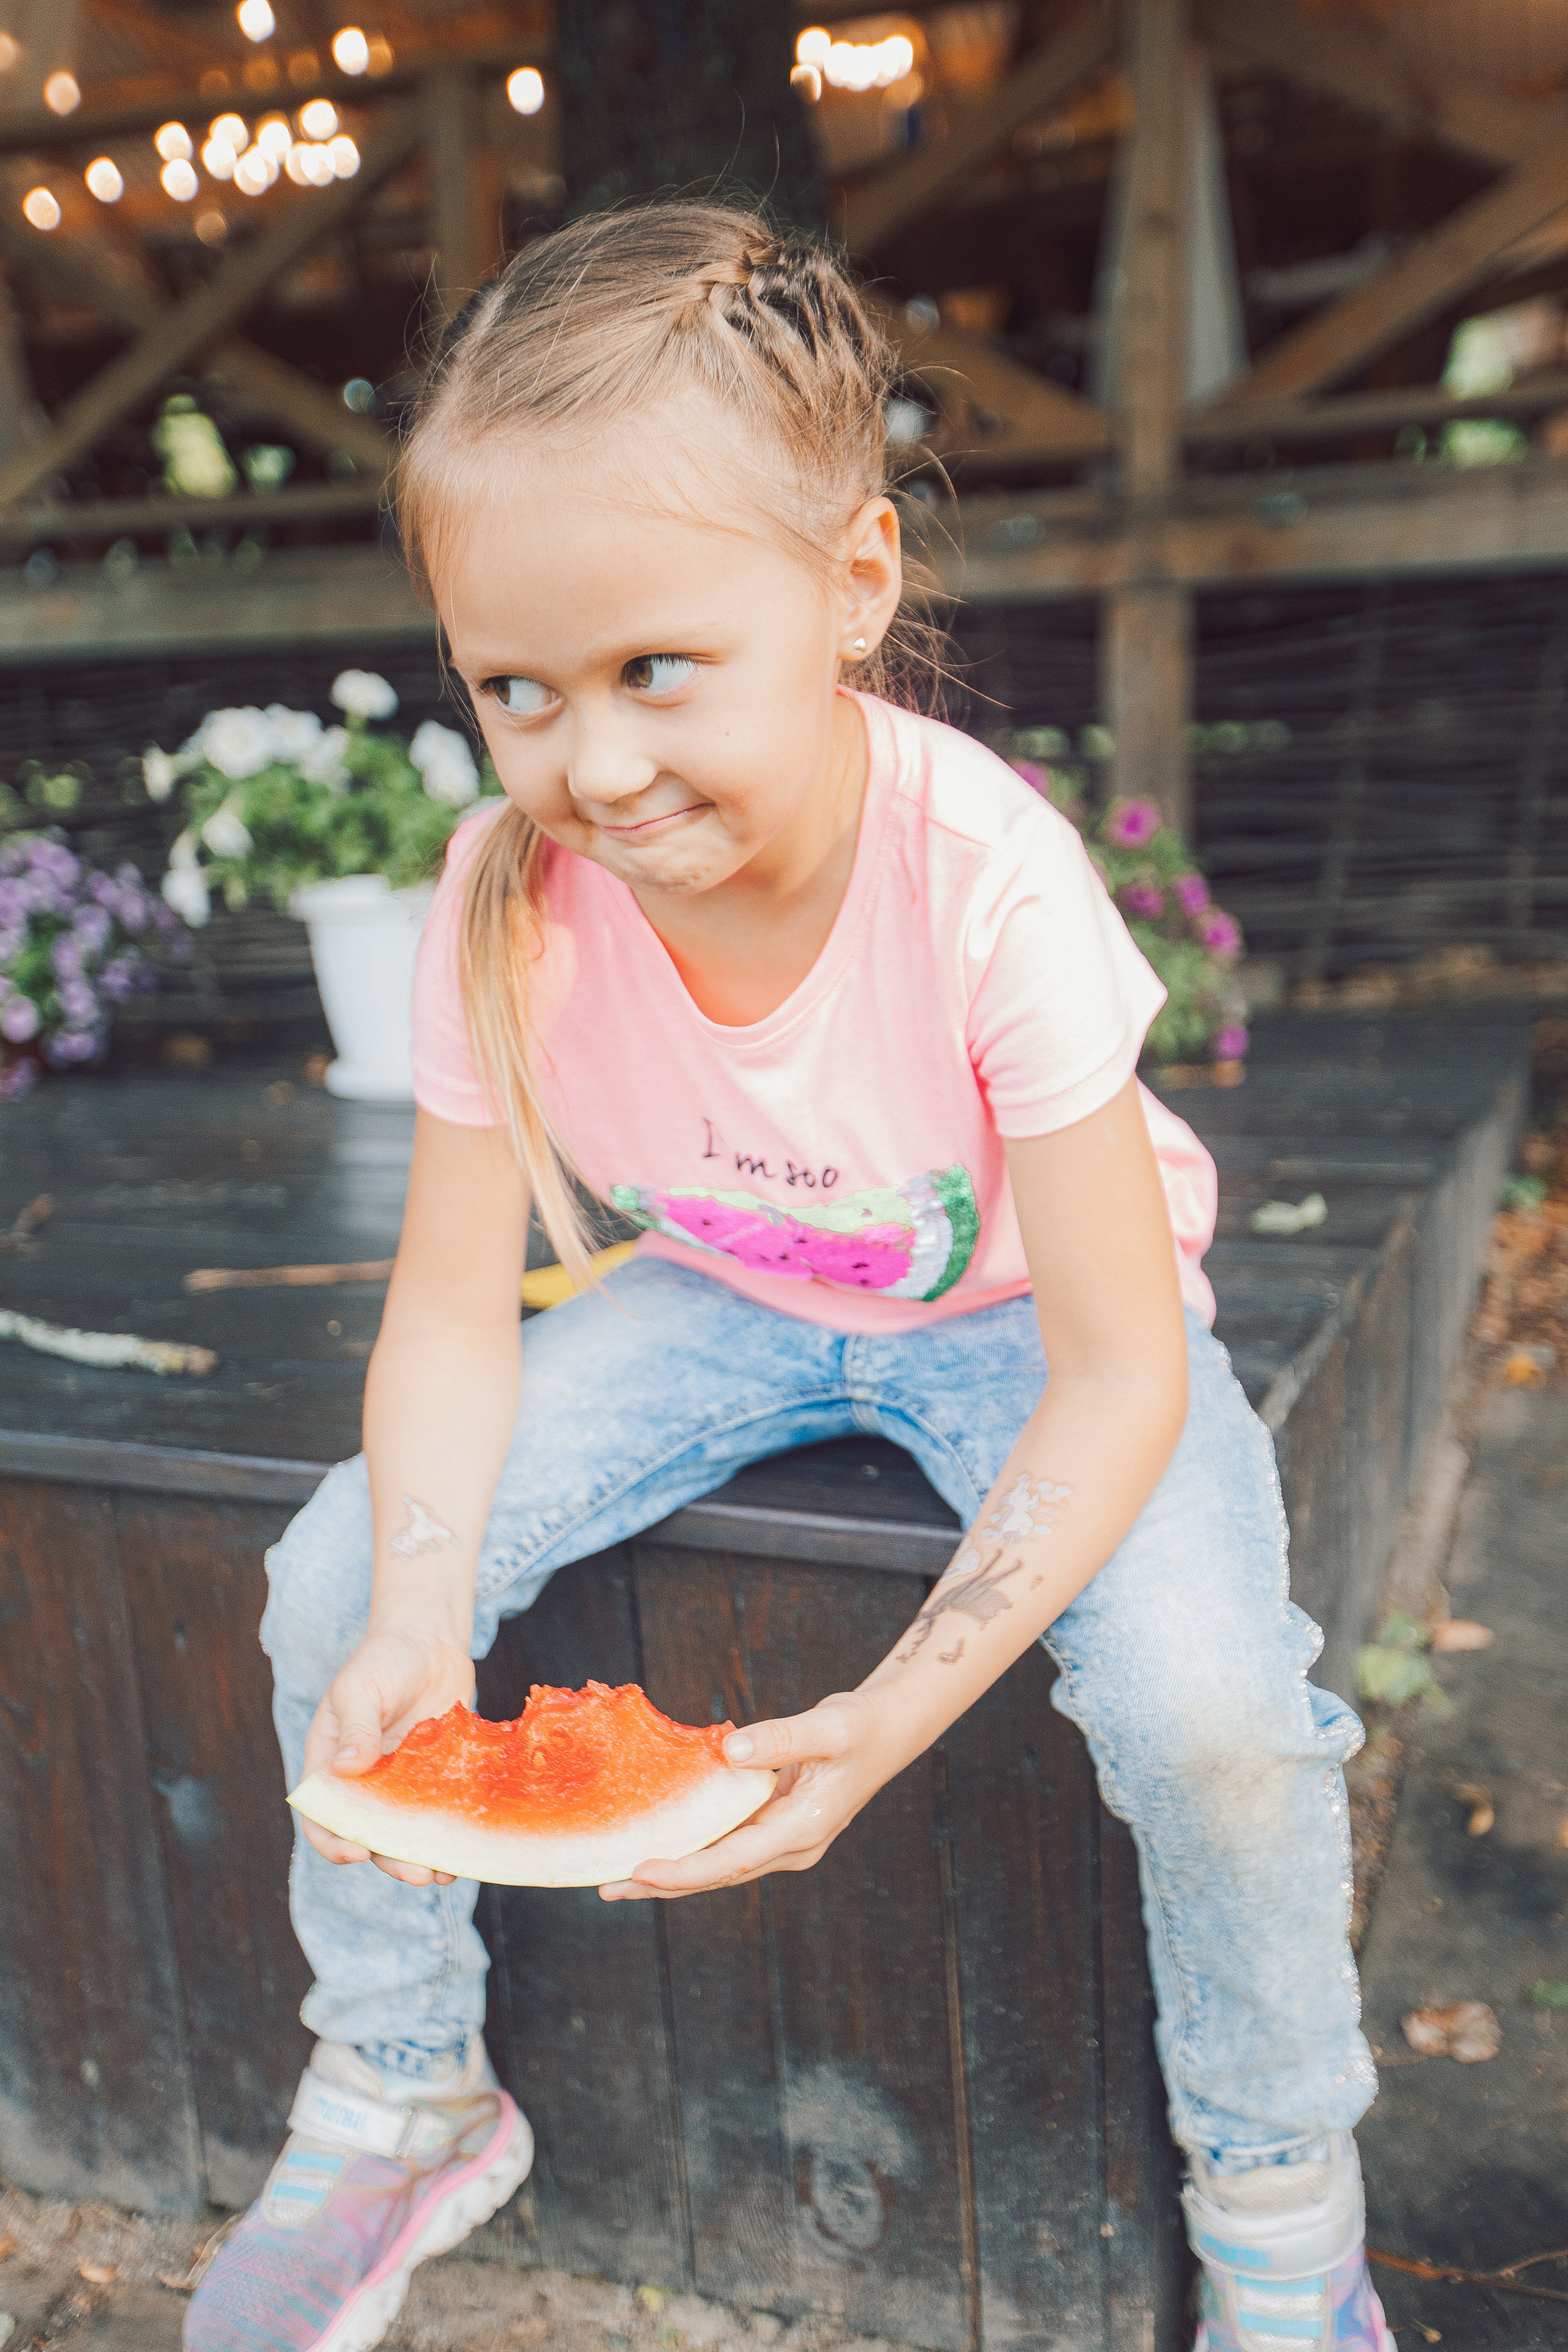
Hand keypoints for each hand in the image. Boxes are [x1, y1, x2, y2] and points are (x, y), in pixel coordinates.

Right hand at [300, 1622, 475, 1886]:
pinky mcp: (433, 1778)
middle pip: (368, 1833)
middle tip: (417, 1875)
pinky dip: (447, 1835)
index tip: (355, 1852)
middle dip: (389, 1858)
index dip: (333, 1839)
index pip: (320, 1813)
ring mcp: (400, 1783)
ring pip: (404, 1831)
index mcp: (330, 1762)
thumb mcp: (360, 1688)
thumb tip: (344, 1770)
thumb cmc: (384, 1659)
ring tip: (443, 1873)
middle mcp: (363, 1781)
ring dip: (420, 1856)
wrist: (430, 1642)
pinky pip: (437, 1814)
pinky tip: (465, 1851)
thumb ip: (355, 1728)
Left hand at [599, 1689, 903, 1901]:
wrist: (884, 1732)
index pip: (732, 1861)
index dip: (684, 1870)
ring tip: (618, 1875)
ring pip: (717, 1865)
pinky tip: (659, 1842)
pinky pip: (725, 1844)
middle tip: (607, 1887)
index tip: (641, 1871)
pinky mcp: (773, 1828)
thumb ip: (781, 1738)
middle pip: (716, 1875)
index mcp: (801, 1832)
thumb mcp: (828, 1727)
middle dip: (663, 1883)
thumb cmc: (859, 1728)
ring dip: (672, 1871)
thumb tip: (729, 1749)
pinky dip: (691, 1848)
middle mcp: (789, 1848)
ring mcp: (781, 1842)